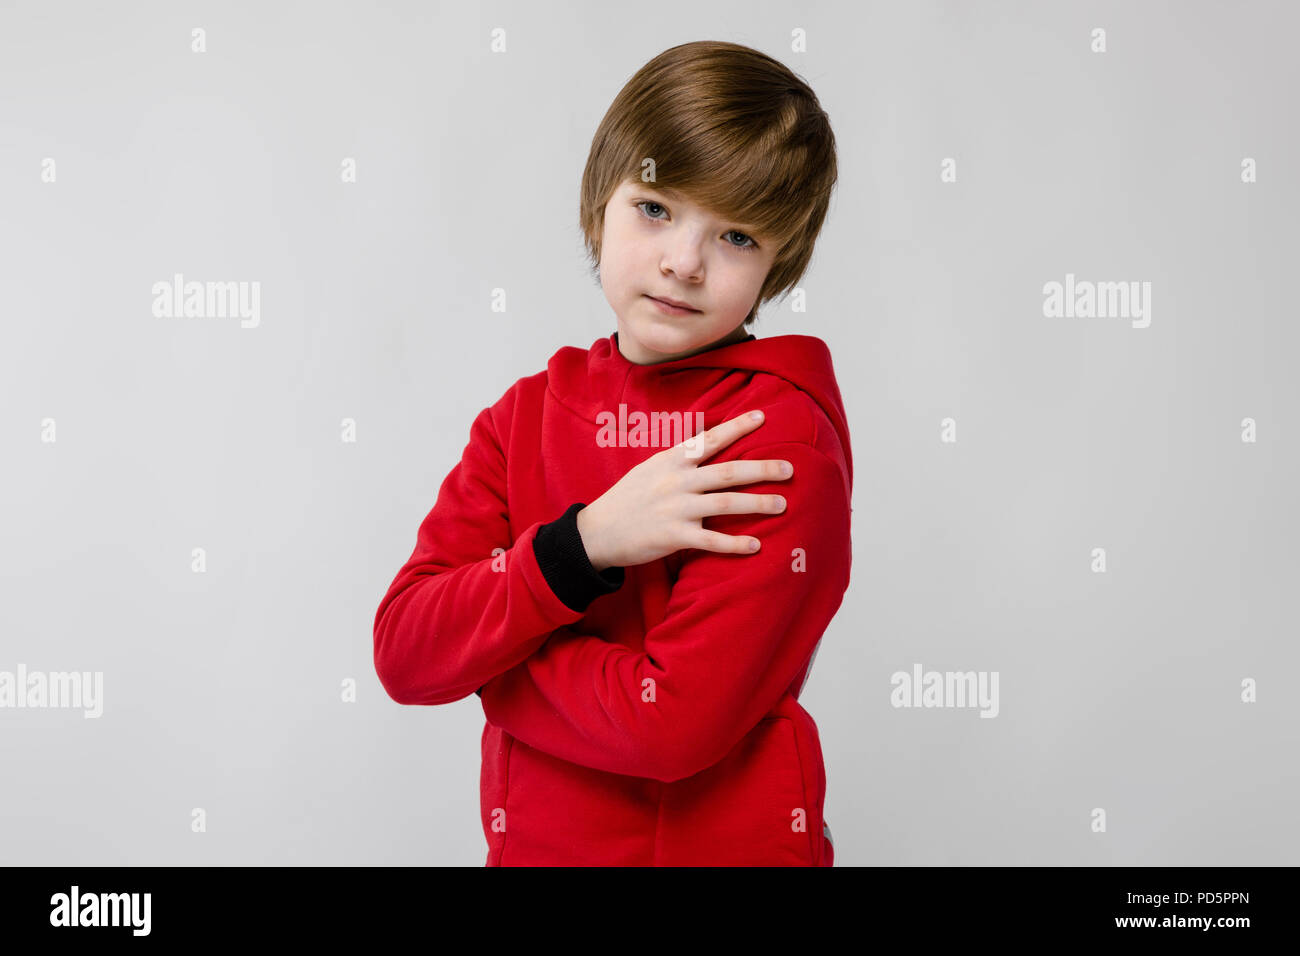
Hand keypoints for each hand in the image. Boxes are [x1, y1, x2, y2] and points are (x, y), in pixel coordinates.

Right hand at [575, 409, 793, 570]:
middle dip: (762, 469)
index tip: (762, 416)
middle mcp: (676, 482)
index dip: (737, 427)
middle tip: (789, 468)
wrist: (597, 532)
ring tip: (783, 504)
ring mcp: (676, 509)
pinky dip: (735, 544)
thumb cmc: (628, 499)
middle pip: (728, 471)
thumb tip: (707, 442)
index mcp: (671, 462)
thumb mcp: (650, 469)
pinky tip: (756, 545)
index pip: (710, 439)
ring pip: (726, 504)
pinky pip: (711, 542)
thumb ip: (679, 459)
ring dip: (757, 503)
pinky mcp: (673, 537)